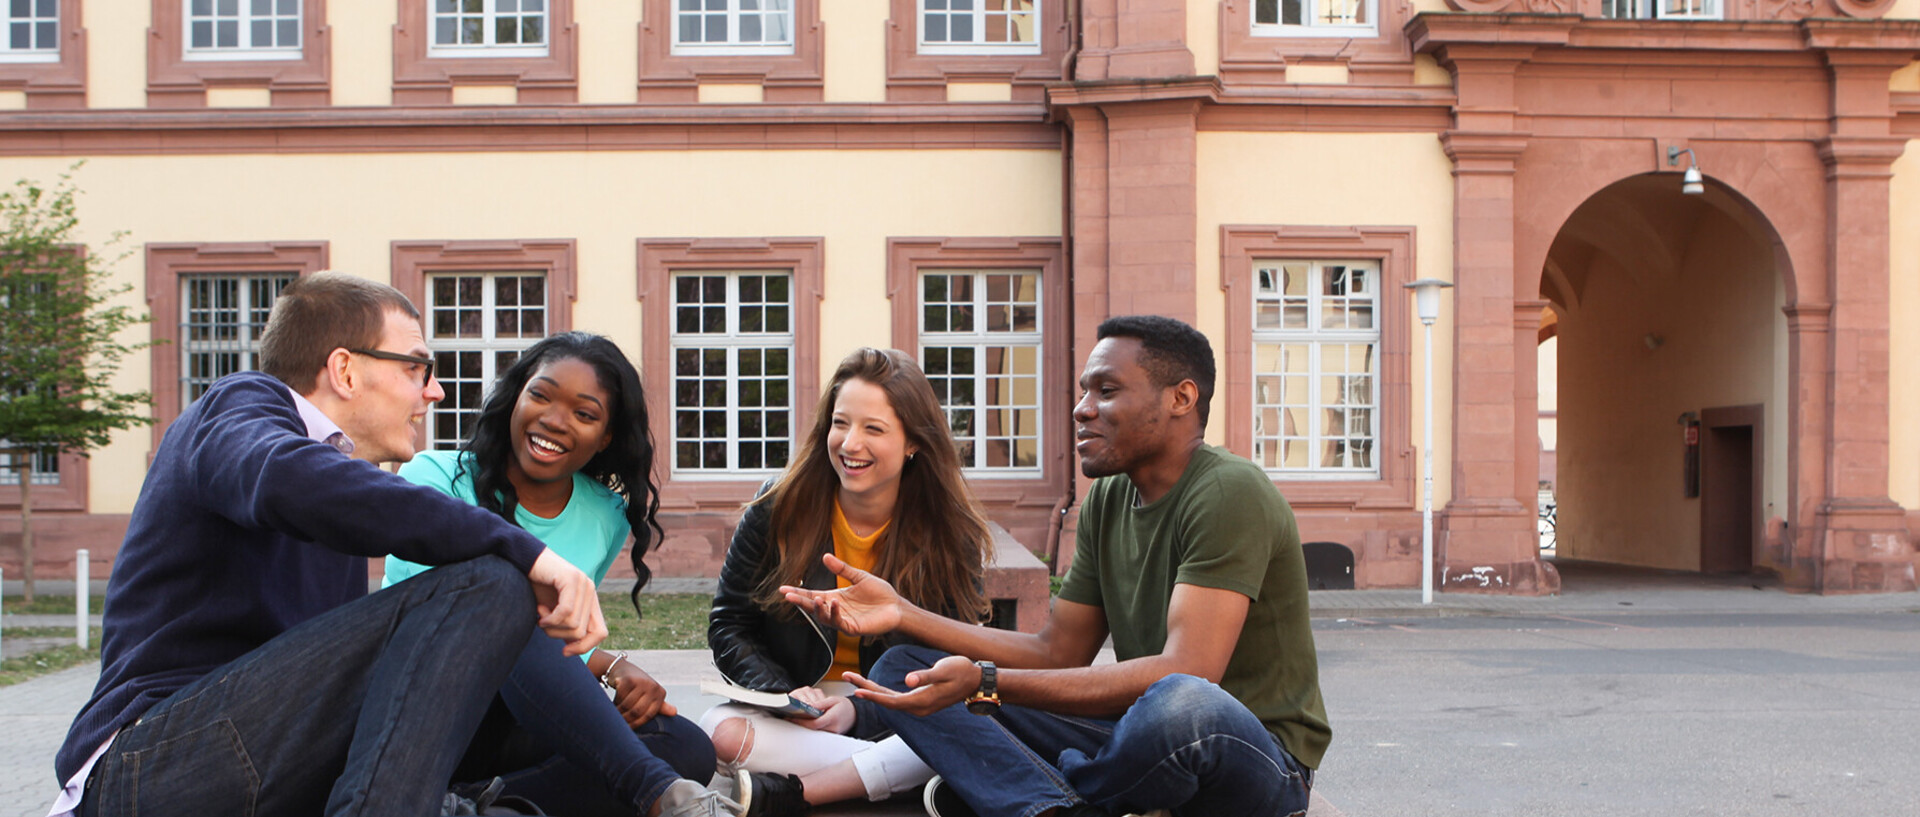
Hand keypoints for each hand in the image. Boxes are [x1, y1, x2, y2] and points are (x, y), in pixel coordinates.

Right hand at [527, 548, 606, 655]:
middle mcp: (590, 591)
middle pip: (583, 633)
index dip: (584, 647)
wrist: (523, 561)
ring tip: (541, 613)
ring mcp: (583, 583)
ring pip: (574, 625)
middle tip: (544, 623)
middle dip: (559, 636)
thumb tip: (573, 650)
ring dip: (551, 627)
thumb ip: (566, 627)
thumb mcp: (553, 612)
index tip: (564, 652)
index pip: (600, 633)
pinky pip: (565, 612)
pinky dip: (550, 619)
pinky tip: (540, 611)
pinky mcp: (571, 579)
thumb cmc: (536, 587)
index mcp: (590, 600)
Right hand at [608, 660, 676, 726]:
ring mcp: (641, 682)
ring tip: (615, 714)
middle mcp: (653, 686)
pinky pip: (620, 698)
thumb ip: (660, 706)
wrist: (622, 669)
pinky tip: (612, 703)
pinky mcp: (628, 680)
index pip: (648, 715)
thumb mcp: (650, 695)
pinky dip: (615, 702)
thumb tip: (675, 712)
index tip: (628, 729)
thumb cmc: (638, 686)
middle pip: (637, 711)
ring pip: (627, 706)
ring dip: (618, 712)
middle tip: (618, 723)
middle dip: (626, 719)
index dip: (637, 724)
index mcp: (660, 693)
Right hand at [779, 553, 905, 636]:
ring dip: (818, 608)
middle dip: (800, 602)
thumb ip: (842, 569)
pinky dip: (834, 613)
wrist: (896, 606)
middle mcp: (836, 610)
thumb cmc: (880, 593)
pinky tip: (834, 602)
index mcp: (835, 597)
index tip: (783, 589)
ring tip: (815, 598)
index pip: (812, 595)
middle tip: (788, 595)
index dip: (798, 593)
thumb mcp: (859, 577)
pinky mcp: (852, 628)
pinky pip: (839, 622)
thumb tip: (824, 556)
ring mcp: (843, 620)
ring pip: (823, 617)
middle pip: (813, 607)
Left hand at [790, 693, 855, 734]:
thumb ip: (821, 703)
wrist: (855, 714)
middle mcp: (833, 729)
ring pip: (815, 733)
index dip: (802, 721)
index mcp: (833, 718)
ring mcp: (832, 734)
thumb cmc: (845, 706)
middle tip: (791, 718)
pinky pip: (819, 734)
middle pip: (812, 730)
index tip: (793, 717)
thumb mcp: (833, 699)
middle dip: (801, 724)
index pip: (814, 723)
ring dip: (805, 727)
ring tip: (797, 720)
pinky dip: (811, 729)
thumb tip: (809, 705)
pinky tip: (806, 723)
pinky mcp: (831, 736)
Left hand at [845, 655, 980, 716]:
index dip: (873, 696)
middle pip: (886, 700)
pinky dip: (882, 691)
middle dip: (865, 688)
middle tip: (846, 676)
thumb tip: (908, 681)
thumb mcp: (944, 670)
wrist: (976, 680)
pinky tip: (873, 686)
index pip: (891, 701)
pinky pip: (896, 698)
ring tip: (853, 679)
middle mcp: (918, 707)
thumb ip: (925, 676)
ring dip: (871, 689)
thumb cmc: (961, 671)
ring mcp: (919, 705)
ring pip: (889, 699)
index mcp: (922, 701)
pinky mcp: (920, 700)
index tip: (856, 690)